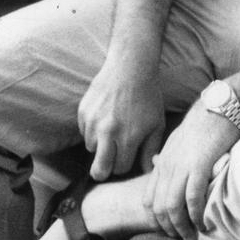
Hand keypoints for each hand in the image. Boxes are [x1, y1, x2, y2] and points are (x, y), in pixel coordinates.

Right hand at [77, 60, 165, 181]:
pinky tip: (104, 116)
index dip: (124, 164)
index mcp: (128, 138)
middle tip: (106, 166)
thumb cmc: (147, 97)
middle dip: (103, 171)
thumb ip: (151, 151)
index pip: (120, 168)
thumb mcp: (156, 124)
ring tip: (112, 128)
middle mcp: (108, 133)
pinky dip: (92, 129)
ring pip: (91, 148)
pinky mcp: (83, 112)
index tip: (127, 156)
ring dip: (100, 144)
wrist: (130, 68)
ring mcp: (93, 122)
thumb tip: (148, 172)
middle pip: (99, 170)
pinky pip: (84, 131)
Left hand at [143, 103, 239, 239]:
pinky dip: (196, 215)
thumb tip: (157, 164)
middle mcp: (168, 166)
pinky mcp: (199, 166)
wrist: (217, 107)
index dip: (158, 219)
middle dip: (169, 229)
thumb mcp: (178, 140)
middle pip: (159, 208)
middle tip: (182, 239)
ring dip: (182, 228)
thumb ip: (168, 156)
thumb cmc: (202, 124)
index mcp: (163, 162)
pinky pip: (192, 198)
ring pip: (173, 207)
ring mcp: (182, 166)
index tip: (171, 229)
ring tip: (192, 238)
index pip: (149, 199)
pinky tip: (203, 224)